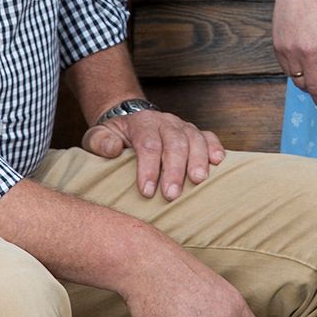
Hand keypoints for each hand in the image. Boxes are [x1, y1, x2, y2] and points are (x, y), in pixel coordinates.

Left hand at [83, 107, 224, 201]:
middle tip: (171, 195)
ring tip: (197, 180)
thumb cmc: (114, 136)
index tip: (147, 192)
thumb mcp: (98, 136)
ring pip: (194, 139)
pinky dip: (215, 147)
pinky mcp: (194, 132)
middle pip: (174, 143)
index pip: (148, 144)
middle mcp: (165, 121)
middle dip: (174, 170)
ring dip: (197, 160)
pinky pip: (208, 136)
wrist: (130, 120)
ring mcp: (182, 126)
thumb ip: (100, 142)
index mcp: (141, 122)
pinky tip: (217, 161)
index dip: (149, 168)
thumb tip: (113, 149)